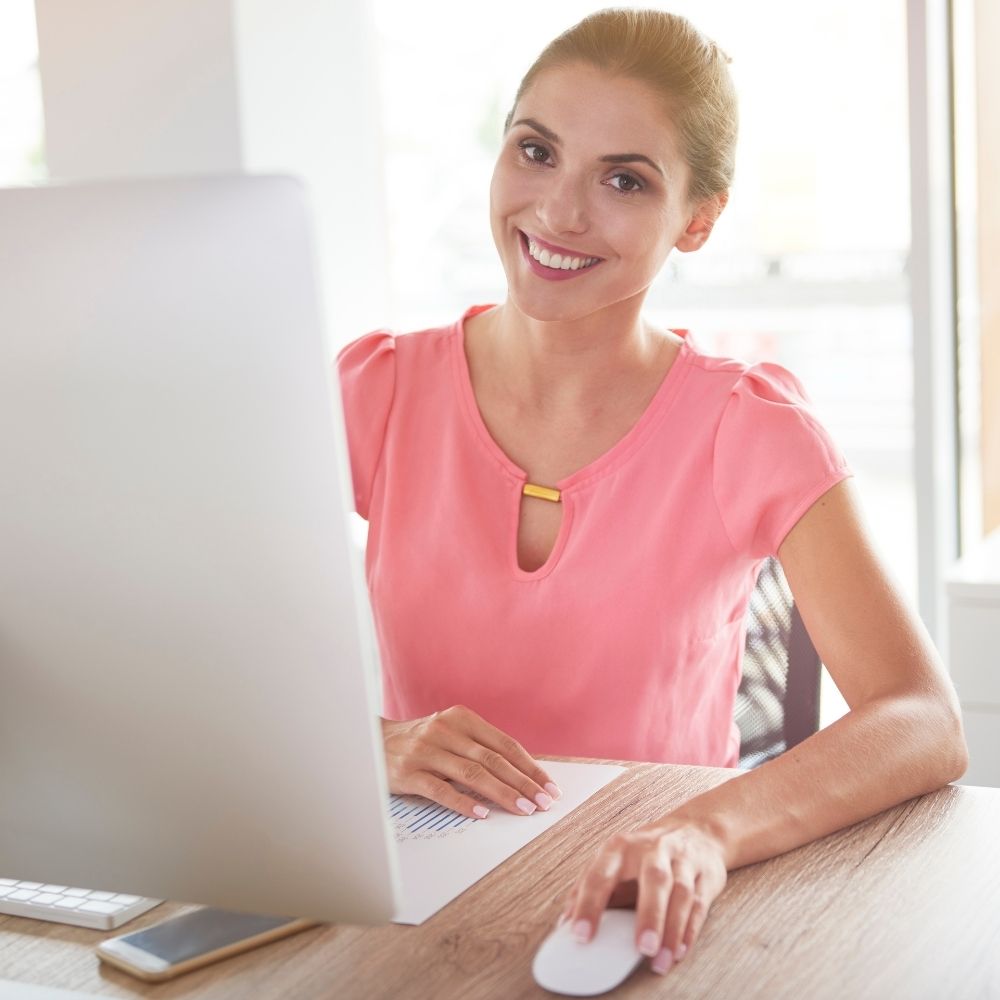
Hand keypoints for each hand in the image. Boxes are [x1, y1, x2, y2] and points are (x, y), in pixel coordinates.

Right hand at [381, 705, 561, 818]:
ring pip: (471, 774)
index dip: (529, 766)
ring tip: (522, 809)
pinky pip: (440, 790)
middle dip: (522, 783)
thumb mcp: (450, 734)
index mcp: (461, 718)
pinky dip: (463, 802)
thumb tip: (522, 776)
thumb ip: (479, 748)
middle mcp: (445, 730)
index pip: (504, 744)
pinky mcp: (408, 772)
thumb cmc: (421, 742)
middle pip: (492, 759)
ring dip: (501, 793)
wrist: (370, 741)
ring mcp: (426, 750)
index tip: (549, 786)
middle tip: (543, 803)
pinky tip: (482, 813)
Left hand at [560, 819, 727, 975]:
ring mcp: (682, 861)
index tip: (581, 934)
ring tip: (661, 959)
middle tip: (642, 948)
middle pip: (654, 879)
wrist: (696, 828)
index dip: (589, 904)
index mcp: (621, 846)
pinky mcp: (705, 875)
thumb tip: (565, 922)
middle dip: (649, 914)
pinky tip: (680, 949)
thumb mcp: (614, 860)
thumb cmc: (647, 850)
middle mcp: (653, 849)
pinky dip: (690, 929)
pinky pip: (699, 903)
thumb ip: (590, 888)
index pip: (602, 874)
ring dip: (672, 928)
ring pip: (681, 893)